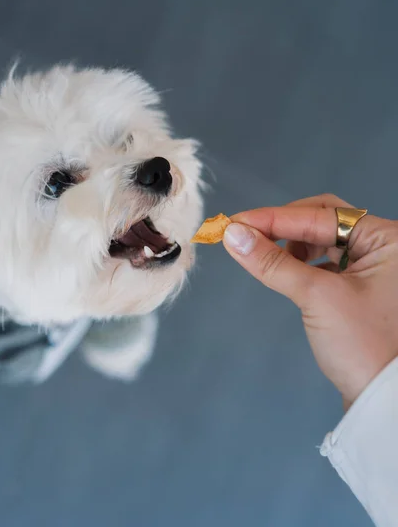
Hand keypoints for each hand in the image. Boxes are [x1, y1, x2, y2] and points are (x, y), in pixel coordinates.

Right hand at [223, 194, 397, 408]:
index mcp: (386, 238)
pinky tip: (288, 272)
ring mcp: (374, 265)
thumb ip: (273, 263)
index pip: (321, 214)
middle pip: (324, 219)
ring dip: (292, 244)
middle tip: (247, 235)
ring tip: (267, 257)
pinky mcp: (362, 285)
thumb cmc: (361, 345)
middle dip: (284, 227)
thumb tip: (233, 234)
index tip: (235, 223)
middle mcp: (384, 245)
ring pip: (324, 239)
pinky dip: (303, 262)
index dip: (273, 218)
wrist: (383, 400)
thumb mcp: (316, 297)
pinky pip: (327, 260)